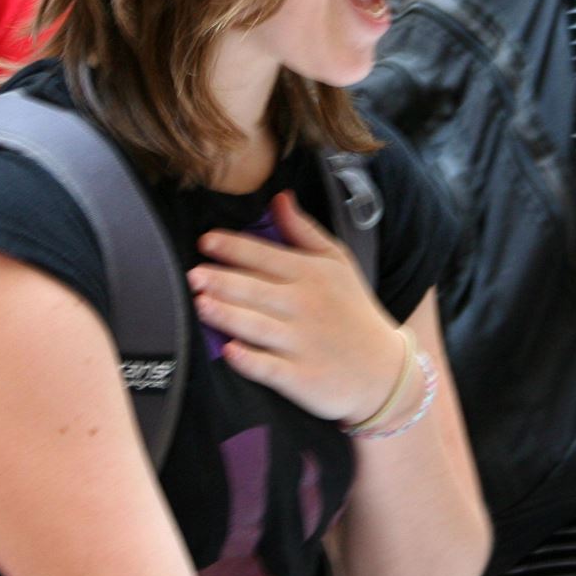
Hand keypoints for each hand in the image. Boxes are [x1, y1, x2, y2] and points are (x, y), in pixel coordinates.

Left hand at [187, 191, 401, 425]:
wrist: (383, 370)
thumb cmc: (352, 310)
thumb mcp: (337, 262)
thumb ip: (303, 230)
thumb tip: (278, 197)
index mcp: (311, 274)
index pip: (266, 256)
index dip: (233, 247)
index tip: (205, 241)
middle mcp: (305, 306)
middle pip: (256, 290)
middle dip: (223, 281)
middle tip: (192, 275)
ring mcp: (303, 343)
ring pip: (258, 326)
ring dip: (229, 315)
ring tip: (200, 303)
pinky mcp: (302, 378)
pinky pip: (271, 368)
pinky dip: (250, 361)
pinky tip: (230, 351)